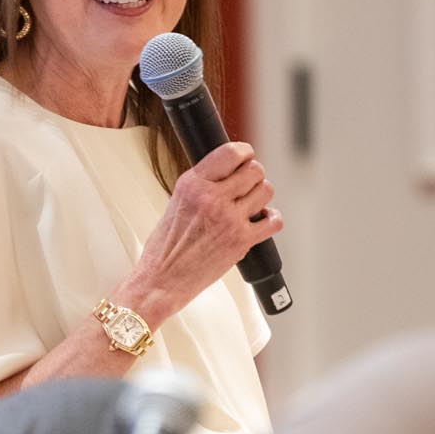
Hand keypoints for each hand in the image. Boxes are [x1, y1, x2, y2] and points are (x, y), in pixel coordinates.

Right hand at [123, 142, 282, 319]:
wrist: (162, 280)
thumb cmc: (165, 247)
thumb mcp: (176, 202)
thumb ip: (202, 185)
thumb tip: (228, 172)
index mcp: (192, 184)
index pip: (231, 153)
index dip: (245, 153)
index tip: (246, 157)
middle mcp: (211, 198)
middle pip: (254, 170)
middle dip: (254, 176)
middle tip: (247, 185)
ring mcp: (229, 219)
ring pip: (265, 191)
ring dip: (262, 196)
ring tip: (252, 204)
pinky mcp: (241, 240)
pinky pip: (273, 221)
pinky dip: (272, 220)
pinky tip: (262, 221)